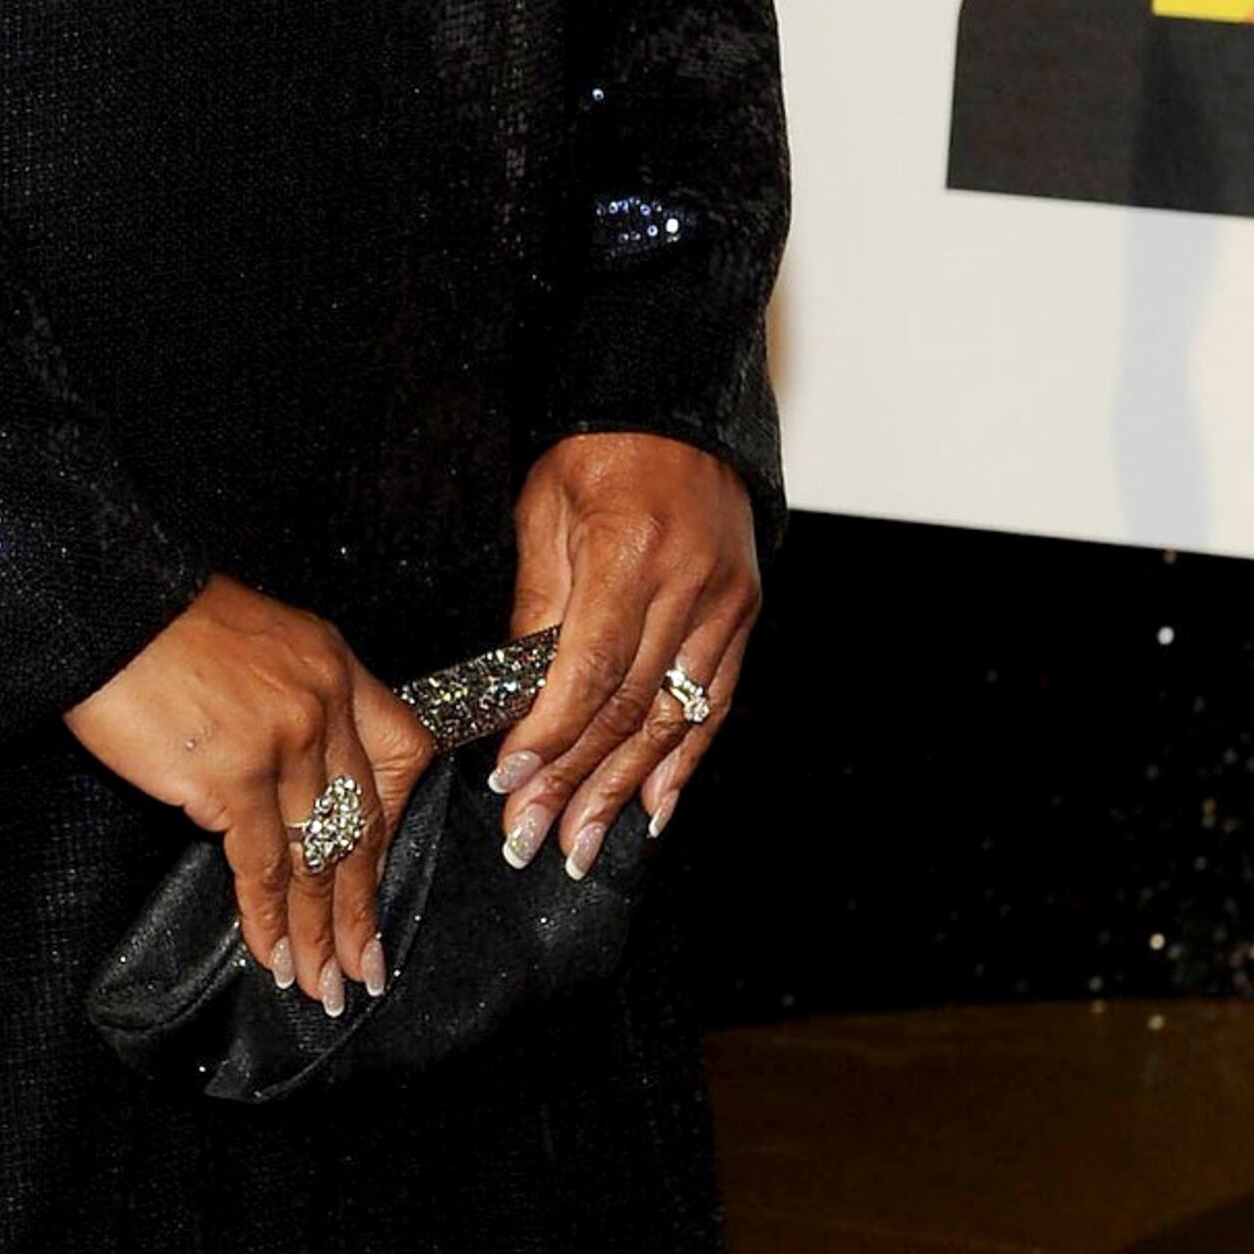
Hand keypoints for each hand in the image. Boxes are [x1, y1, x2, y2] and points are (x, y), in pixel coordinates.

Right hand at [65, 573, 436, 1014]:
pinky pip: (262, 866)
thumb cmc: (158, 622)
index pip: (400, 751)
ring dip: (318, 932)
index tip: (381, 871)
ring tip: (323, 983)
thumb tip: (288, 771)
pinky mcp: (232, 776)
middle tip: (367, 965)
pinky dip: (267, 921)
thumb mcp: (255, 641)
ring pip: (318, 857)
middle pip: (363, 824)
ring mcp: (283, 742)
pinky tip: (272, 956)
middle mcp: (322, 704)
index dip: (395, 821)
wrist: (103, 601)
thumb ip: (287, 699)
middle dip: (361, 906)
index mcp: (333, 665)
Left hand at [492, 431, 760, 880]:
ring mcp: (724, 604)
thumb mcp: (543, 513)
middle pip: (626, 707)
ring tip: (582, 844)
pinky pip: (714, 703)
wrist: (677, 409)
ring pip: (671, 718)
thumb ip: (536, 608)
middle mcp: (687, 584)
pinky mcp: (743, 615)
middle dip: (575, 783)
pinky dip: (684, 762)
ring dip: (623, 790)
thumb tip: (518, 700)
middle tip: (532, 838)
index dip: (550, 736)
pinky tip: (655, 808)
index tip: (510, 783)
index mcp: (628, 552)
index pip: (587, 669)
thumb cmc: (599, 452)